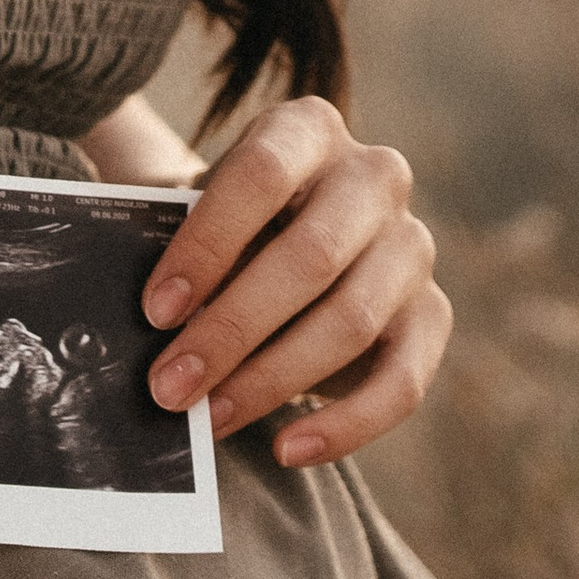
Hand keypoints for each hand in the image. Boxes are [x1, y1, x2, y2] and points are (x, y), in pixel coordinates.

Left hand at [138, 97, 446, 468]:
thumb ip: (176, 246)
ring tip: (210, 420)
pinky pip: (402, 381)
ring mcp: (412, 245)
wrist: (286, 238)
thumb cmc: (228, 226)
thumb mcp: (200, 213)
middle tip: (170, 387)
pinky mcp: (434, 314)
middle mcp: (374, 176)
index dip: (208, 243)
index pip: (261, 174)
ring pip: (351, 321)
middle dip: (232, 329)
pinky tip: (286, 449)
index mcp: (307, 129)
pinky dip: (344, 424)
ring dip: (273, 380)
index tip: (156, 310)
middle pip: (312, 256)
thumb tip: (144, 327)